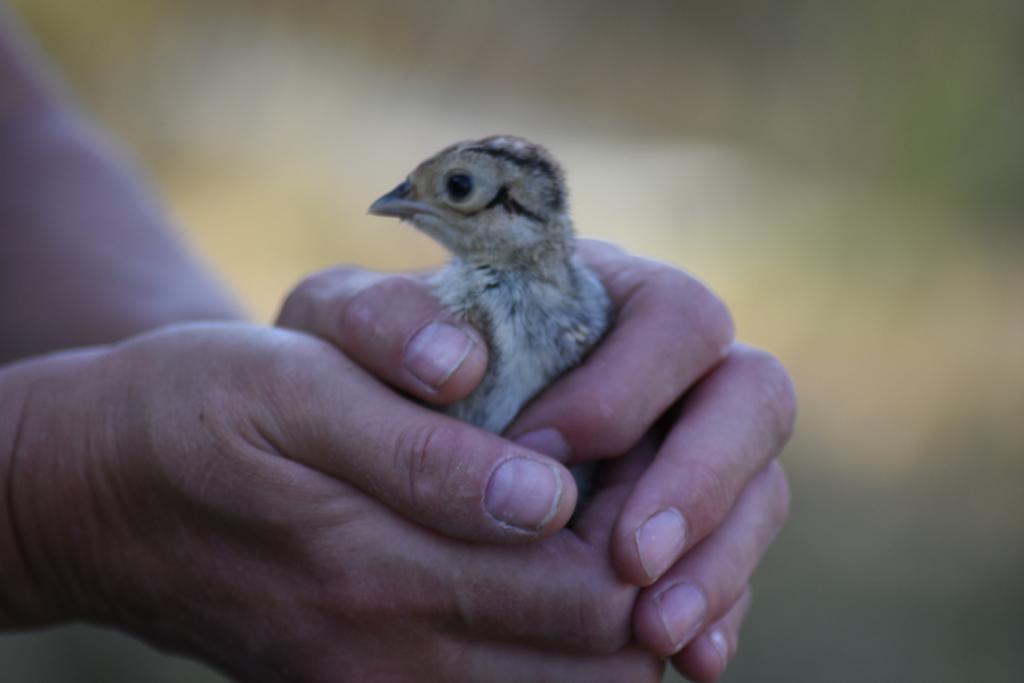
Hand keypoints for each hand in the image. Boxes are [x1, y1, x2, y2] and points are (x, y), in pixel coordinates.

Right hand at [0, 322, 661, 681]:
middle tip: (660, 499)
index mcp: (381, 568)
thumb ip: (418, 447)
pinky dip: (562, 653)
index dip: (654, 536)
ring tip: (624, 537)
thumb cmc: (195, 408)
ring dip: (617, 629)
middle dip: (656, 586)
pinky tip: (559, 583)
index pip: (589, 594)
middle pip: (594, 658)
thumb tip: (546, 494)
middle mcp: (391, 653)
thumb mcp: (292, 385)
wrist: (95, 491)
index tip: (662, 463)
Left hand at [280, 239, 794, 680]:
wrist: (371, 437)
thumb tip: (456, 368)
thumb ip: (381, 320)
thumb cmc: (365, 367)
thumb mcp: (348, 331)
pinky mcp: (684, 525)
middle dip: (701, 480)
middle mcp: (668, 371)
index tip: (540, 452)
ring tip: (653, 632)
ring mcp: (686, 448)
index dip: (630, 385)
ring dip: (719, 563)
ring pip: (758, 489)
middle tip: (628, 559)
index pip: (676, 316)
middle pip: (753, 397)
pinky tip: (685, 658)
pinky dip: (717, 610)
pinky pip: (732, 562)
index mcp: (611, 299)